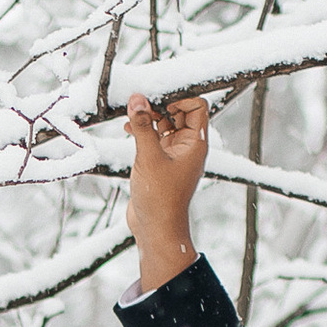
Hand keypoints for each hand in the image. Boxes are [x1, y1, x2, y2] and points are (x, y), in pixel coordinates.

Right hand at [127, 94, 209, 292]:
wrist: (156, 229)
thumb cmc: (160, 199)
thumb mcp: (149, 157)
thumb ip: (143, 126)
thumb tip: (137, 99)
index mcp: (195, 143)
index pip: (197, 106)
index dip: (180, 97)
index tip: (158, 98)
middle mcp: (188, 146)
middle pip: (179, 111)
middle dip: (161, 103)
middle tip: (140, 101)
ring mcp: (174, 153)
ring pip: (165, 123)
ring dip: (149, 116)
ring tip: (131, 114)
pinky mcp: (160, 161)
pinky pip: (155, 137)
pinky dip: (143, 130)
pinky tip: (128, 128)